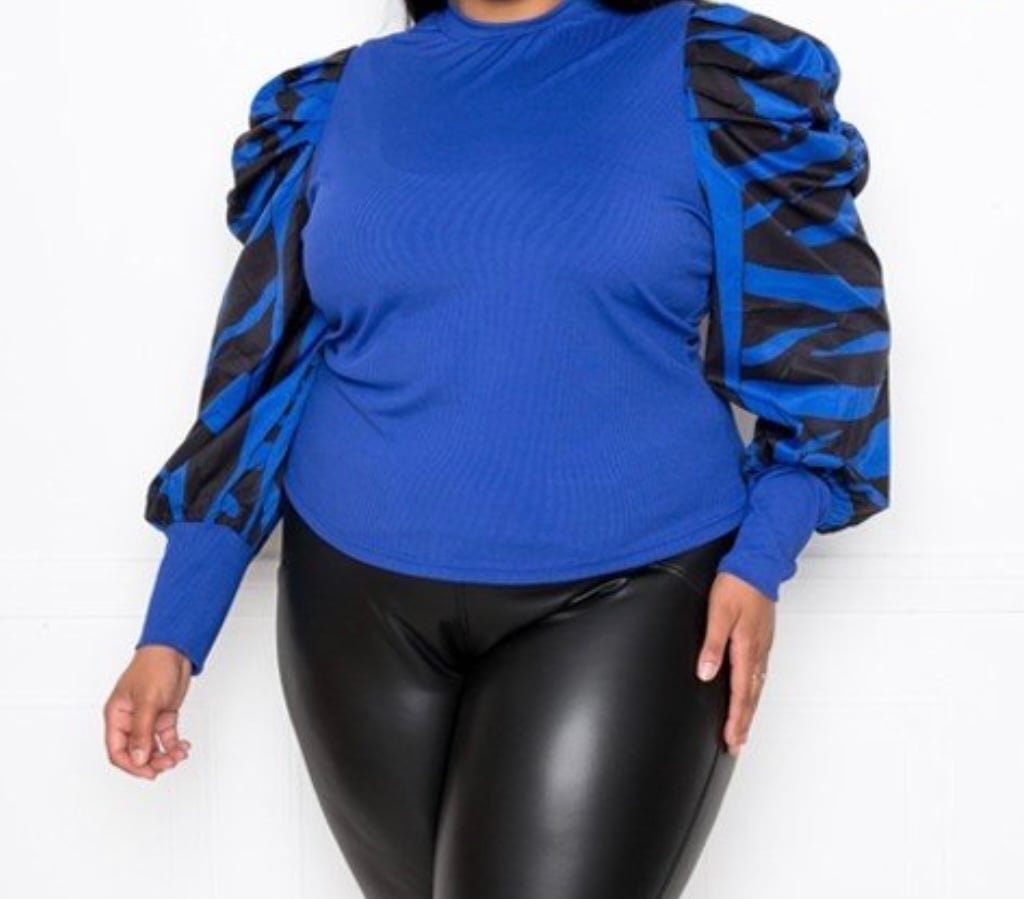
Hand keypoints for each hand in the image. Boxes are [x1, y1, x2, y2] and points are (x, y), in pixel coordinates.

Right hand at [103, 645, 193, 779]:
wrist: (176, 650)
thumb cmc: (154, 666)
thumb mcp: (147, 701)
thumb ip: (142, 731)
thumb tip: (138, 759)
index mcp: (116, 715)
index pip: (117, 751)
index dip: (132, 765)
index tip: (148, 772)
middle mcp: (130, 719)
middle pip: (136, 752)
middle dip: (152, 761)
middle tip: (168, 763)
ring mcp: (147, 718)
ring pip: (152, 747)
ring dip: (165, 755)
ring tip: (178, 755)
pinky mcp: (162, 715)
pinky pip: (165, 738)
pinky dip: (174, 745)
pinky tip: (183, 747)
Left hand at [695, 571, 775, 756]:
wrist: (757, 564)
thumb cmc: (737, 585)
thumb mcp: (718, 613)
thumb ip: (712, 645)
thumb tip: (706, 674)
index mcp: (746, 648)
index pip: (741, 693)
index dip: (735, 719)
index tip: (731, 740)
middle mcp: (757, 651)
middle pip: (752, 696)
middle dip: (744, 722)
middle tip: (737, 744)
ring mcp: (762, 645)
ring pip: (757, 686)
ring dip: (750, 709)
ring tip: (743, 727)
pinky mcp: (762, 638)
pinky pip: (759, 672)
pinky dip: (754, 690)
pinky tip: (750, 693)